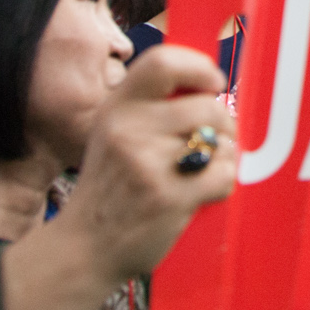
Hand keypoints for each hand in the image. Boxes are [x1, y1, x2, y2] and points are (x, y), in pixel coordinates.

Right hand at [60, 45, 236, 283]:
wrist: (85, 247)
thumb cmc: (111, 187)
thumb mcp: (114, 133)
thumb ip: (151, 107)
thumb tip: (209, 85)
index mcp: (117, 107)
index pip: (163, 62)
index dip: (199, 67)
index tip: (213, 83)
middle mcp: (129, 129)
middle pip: (207, 105)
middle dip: (225, 123)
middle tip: (215, 140)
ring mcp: (148, 163)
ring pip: (221, 141)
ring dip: (224, 156)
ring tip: (202, 170)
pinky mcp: (169, 196)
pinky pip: (224, 174)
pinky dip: (222, 184)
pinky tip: (201, 193)